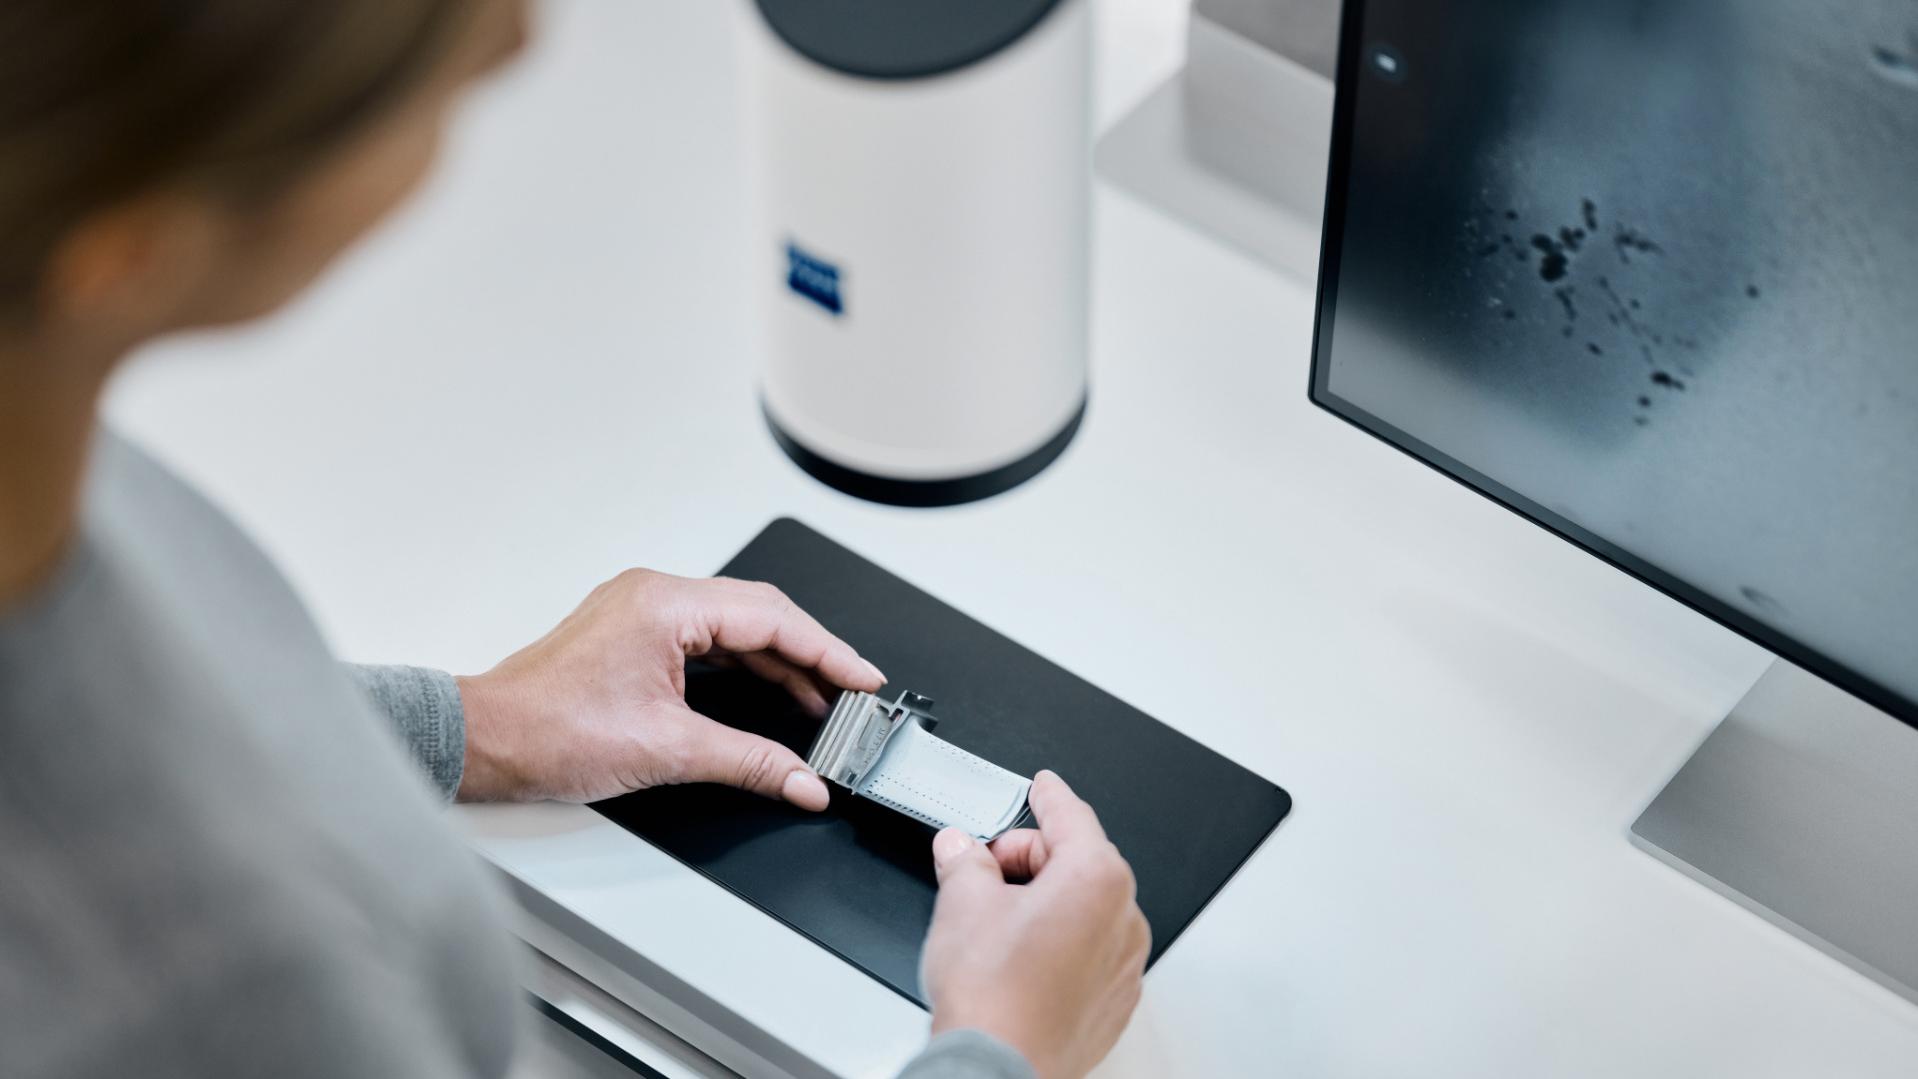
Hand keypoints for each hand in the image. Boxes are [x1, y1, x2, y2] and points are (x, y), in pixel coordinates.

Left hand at [453, 570, 884, 803]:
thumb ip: (750, 762)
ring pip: (735, 629)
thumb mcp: (668, 750)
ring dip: (780, 664)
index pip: (771, 618)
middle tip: (853, 694)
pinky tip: (771, 695)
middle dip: (812, 655)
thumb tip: (803, 780)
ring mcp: (643, 612)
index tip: (863, 680)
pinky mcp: (635, 635)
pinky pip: (709, 640)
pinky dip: (746, 667)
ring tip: (822, 702)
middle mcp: (655, 596)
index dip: (827, 651)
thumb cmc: (548, 731)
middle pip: (759, 616)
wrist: (487, 741)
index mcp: (666, 605)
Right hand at [920, 771, 1149, 1078]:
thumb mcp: (962, 903)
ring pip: (1085, 908)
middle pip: (1077, 861)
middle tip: (986, 872)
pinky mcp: (1115, 999)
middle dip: (1031, 860)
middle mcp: (1123, 917)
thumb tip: (960, 848)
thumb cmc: (993, 997)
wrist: (999, 1067)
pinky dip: (1061, 943)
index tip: (1044, 786)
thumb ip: (965, 860)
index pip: (1071, 816)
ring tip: (998, 925)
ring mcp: (1124, 963)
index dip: (1049, 796)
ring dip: (1047, 903)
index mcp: (1096, 878)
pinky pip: (1091, 950)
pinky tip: (1020, 960)